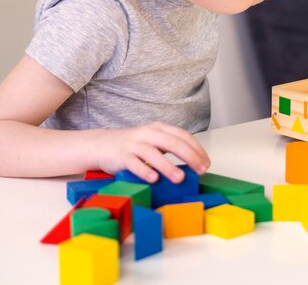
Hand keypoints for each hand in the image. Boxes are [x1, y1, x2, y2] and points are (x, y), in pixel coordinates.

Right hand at [95, 122, 210, 182]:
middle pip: (173, 142)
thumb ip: (170, 147)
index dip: (197, 149)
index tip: (206, 163)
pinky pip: (134, 164)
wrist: (101, 144)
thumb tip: (194, 162)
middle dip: (190, 157)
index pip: (183, 136)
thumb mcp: (153, 140)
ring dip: (168, 166)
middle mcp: (148, 133)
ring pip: (153, 154)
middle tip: (201, 170)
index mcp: (159, 128)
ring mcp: (134, 144)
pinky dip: (145, 171)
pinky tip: (154, 179)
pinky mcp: (121, 156)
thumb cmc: (132, 145)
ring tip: (180, 178)